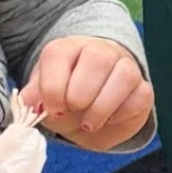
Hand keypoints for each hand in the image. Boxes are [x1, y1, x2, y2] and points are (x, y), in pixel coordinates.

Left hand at [20, 36, 153, 149]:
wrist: (90, 112)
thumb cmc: (65, 100)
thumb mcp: (44, 99)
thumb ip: (34, 98)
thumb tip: (29, 103)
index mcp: (66, 49)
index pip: (59, 55)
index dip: (53, 87)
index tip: (53, 109)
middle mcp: (98, 51)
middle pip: (96, 60)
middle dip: (80, 96)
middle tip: (73, 112)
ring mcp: (124, 66)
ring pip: (123, 75)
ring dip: (102, 107)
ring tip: (89, 123)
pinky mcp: (142, 87)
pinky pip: (141, 95)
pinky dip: (123, 113)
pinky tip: (109, 120)